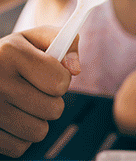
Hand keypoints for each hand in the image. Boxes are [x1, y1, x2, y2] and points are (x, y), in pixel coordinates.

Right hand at [0, 26, 79, 157]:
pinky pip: (20, 147)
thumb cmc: (13, 54)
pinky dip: (21, 135)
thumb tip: (74, 69)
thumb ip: (66, 43)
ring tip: (25, 103)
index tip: (51, 73)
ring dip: (38, 119)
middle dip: (52, 99)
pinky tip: (13, 117)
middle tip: (36, 89)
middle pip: (54, 109)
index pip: (60, 82)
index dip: (62, 78)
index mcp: (11, 52)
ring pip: (39, 132)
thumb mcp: (35, 38)